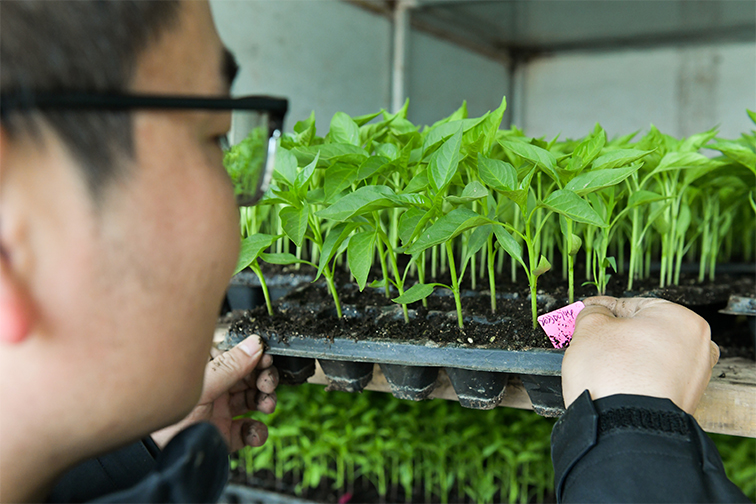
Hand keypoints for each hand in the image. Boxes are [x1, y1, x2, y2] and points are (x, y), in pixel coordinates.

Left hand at [151, 334, 277, 451]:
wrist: (157, 453)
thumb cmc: (168, 414)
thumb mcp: (203, 386)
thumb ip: (231, 366)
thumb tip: (255, 344)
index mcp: (208, 371)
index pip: (238, 357)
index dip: (255, 358)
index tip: (267, 359)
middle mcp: (216, 389)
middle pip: (250, 378)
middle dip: (264, 380)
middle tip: (268, 384)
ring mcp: (221, 412)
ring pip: (253, 401)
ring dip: (265, 402)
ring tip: (266, 406)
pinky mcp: (225, 434)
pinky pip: (248, 430)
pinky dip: (257, 432)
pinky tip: (252, 432)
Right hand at [562, 296, 718, 413]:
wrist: (626, 429)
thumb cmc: (614, 376)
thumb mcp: (591, 328)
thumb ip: (593, 312)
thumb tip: (595, 311)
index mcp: (682, 319)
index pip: (632, 305)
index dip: (603, 311)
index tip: (587, 315)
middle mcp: (697, 347)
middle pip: (644, 332)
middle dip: (616, 338)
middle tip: (590, 343)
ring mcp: (694, 378)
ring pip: (650, 358)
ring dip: (626, 360)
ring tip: (599, 367)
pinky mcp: (684, 402)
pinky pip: (654, 381)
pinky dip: (636, 380)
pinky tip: (615, 385)